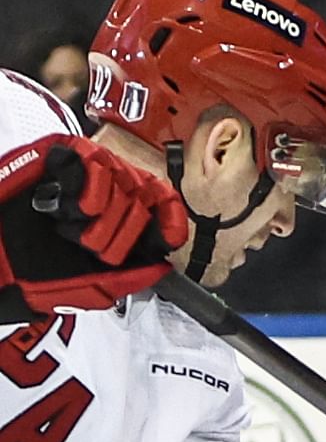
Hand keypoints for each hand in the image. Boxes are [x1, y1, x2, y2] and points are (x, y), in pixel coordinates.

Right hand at [0, 137, 188, 310]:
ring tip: (73, 231)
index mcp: (121, 220)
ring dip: (105, 214)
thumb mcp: (94, 285)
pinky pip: (94, 159)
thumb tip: (164, 267)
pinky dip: (90, 188)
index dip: (172, 220)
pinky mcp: (60, 156)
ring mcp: (84, 172)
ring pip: (125, 177)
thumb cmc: (37, 272)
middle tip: (95, 249)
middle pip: (148, 194)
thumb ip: (132, 277)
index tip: (168, 238)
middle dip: (126, 230)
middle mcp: (108, 193)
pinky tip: (71, 209)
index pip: (164, 204)